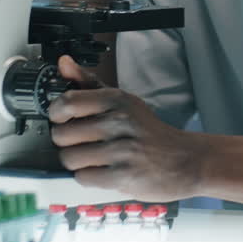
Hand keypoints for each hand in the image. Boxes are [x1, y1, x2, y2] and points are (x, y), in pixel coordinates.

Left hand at [49, 55, 203, 200]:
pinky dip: (89, 177)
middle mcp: (119, 122)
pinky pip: (83, 177)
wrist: (185, 160)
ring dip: (77, 162)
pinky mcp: (122, 176)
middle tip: (82, 142)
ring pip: (69, 158)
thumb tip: (63, 63)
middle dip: (67, 142)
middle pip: (62, 135)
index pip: (67, 102)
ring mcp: (121, 150)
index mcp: (117, 100)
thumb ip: (89, 83)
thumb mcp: (124, 101)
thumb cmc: (149, 132)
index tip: (62, 119)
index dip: (56, 114)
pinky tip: (103, 170)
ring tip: (93, 158)